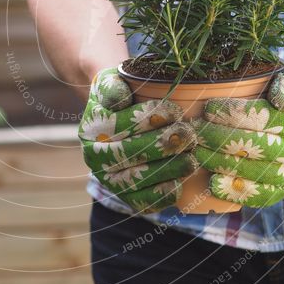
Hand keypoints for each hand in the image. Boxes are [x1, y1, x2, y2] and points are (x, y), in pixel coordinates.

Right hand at [79, 67, 196, 212]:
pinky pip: (141, 201)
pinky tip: (179, 184)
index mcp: (91, 128)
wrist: (118, 121)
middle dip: (162, 144)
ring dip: (167, 169)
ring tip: (191, 159)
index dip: (149, 118)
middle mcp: (95, 156)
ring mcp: (108, 178)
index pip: (121, 124)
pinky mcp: (124, 196)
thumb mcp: (112, 82)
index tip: (174, 111)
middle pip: (129, 152)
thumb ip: (112, 86)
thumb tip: (120, 99)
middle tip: (189, 135)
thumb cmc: (123, 97)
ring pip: (136, 178)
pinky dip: (161, 194)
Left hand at [192, 60, 283, 207]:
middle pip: (259, 147)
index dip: (237, 114)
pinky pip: (263, 195)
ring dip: (223, 163)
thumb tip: (280, 101)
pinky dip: (236, 191)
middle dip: (222, 139)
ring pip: (257, 172)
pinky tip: (213, 182)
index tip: (209, 108)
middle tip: (195, 130)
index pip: (268, 119)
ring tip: (197, 151)